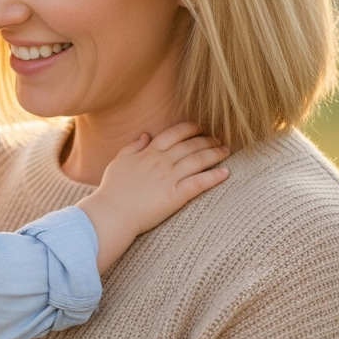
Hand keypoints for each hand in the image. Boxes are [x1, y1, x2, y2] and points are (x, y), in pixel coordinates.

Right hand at [77, 122, 228, 271]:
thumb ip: (132, 147)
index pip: (174, 134)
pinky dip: (214, 177)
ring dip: (215, 154)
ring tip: (226, 151)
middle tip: (220, 140)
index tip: (200, 127)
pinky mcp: (175, 195)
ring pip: (198, 160)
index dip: (189, 128)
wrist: (112, 212)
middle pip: (190, 145)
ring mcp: (169, 177)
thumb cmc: (112, 189)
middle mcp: (161, 161)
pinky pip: (199, 183)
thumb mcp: (118, 162)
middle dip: (207, 140)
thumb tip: (144, 135)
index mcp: (149, 152)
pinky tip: (226, 173)